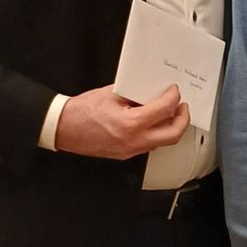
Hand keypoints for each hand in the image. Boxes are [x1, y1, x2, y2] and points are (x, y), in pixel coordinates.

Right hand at [55, 83, 190, 158]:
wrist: (63, 128)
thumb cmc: (81, 111)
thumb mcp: (112, 94)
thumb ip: (135, 93)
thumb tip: (152, 91)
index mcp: (130, 124)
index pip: (164, 110)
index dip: (173, 98)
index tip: (174, 91)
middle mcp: (133, 141)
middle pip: (173, 134)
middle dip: (183, 119)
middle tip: (182, 107)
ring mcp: (130, 151)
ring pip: (162, 142)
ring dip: (170, 128)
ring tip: (169, 113)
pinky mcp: (125, 154)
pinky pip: (149, 145)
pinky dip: (156, 133)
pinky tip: (153, 122)